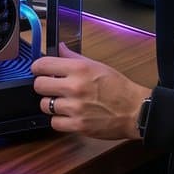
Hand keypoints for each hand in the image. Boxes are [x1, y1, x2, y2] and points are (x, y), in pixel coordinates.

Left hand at [31, 43, 152, 140]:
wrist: (135, 110)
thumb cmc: (118, 88)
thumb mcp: (97, 65)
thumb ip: (74, 57)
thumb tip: (60, 48)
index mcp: (79, 68)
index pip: (43, 65)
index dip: (38, 68)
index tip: (40, 71)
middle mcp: (75, 87)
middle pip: (39, 85)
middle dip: (43, 86)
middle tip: (51, 87)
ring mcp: (75, 108)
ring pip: (44, 105)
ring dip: (51, 104)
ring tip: (63, 102)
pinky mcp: (78, 125)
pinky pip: (54, 122)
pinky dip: (59, 120)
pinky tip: (68, 115)